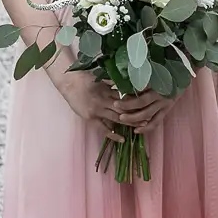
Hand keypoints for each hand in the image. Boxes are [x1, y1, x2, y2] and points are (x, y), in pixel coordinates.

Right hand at [49, 65, 163, 133]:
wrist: (69, 83)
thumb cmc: (86, 79)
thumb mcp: (102, 80)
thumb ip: (114, 85)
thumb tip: (128, 86)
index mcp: (107, 90)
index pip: (125, 98)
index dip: (137, 102)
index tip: (147, 105)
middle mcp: (103, 100)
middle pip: (124, 109)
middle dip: (136, 115)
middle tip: (149, 118)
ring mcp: (97, 110)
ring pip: (116, 119)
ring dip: (129, 124)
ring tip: (141, 127)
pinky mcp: (90, 118)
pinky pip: (103, 128)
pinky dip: (113, 134)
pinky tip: (122, 139)